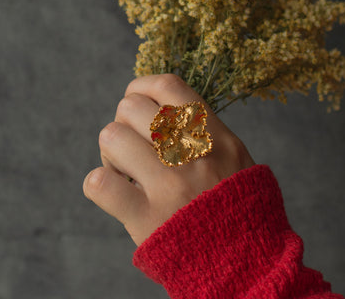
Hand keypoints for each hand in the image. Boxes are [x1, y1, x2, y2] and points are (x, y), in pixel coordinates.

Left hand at [83, 74, 254, 245]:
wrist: (246, 258)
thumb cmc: (236, 202)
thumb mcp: (233, 155)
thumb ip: (202, 128)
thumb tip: (161, 107)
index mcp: (214, 135)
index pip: (168, 87)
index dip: (142, 86)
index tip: (136, 98)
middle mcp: (192, 153)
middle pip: (131, 107)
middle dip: (122, 120)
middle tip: (131, 142)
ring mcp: (168, 185)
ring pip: (111, 137)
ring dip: (110, 151)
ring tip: (123, 168)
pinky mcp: (146, 218)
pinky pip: (99, 183)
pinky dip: (99, 183)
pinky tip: (115, 190)